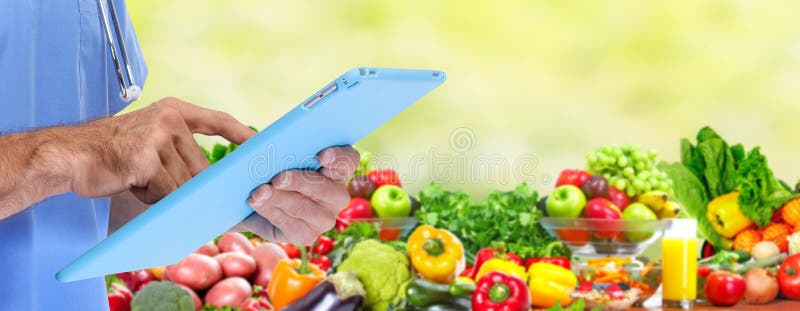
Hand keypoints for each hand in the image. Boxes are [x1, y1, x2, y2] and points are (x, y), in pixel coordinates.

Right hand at [61, 97, 254, 202]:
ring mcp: (157, 138)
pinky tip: (131, 183)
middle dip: (188, 185)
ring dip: (164, 191)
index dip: (242, 132)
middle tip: (163, 185)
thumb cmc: (113, 153)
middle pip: (201, 166)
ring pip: (183, 182)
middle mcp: (168, 120)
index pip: (218, 119)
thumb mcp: (151, 141)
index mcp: (173, 111)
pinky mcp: (145, 159)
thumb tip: (215, 181)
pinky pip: (165, 191)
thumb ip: (181, 151)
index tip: (261, 144)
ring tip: (137, 179)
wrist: (69, 155)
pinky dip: (151, 197)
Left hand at [235, 146, 357, 244]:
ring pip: (305, 208)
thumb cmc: (269, 171)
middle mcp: (336, 195)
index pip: (349, 160)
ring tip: (258, 192)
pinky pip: (291, 225)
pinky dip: (270, 212)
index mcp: (335, 169)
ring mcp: (325, 218)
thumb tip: (265, 147)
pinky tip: (257, 203)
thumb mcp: (273, 155)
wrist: (251, 202)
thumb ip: (276, 148)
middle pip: (329, 189)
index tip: (321, 156)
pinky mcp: (307, 235)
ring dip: (279, 199)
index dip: (339, 157)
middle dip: (301, 182)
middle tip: (277, 179)